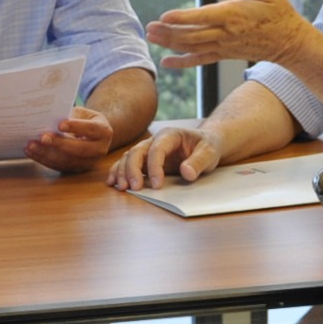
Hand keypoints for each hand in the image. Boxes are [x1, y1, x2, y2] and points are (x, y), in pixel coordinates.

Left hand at [26, 107, 113, 173]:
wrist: (95, 137)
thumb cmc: (86, 121)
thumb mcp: (84, 114)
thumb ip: (72, 115)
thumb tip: (50, 118)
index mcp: (103, 132)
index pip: (90, 129)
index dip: (76, 127)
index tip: (60, 124)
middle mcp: (99, 149)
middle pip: (79, 149)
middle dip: (59, 143)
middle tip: (42, 137)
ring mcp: (88, 162)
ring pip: (67, 160)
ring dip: (47, 153)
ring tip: (31, 145)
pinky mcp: (76, 169)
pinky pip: (59, 166)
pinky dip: (43, 159)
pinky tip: (32, 152)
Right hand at [106, 125, 222, 189]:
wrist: (205, 144)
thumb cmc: (208, 146)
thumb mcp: (210, 152)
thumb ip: (199, 162)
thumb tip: (187, 173)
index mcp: (170, 135)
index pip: (157, 149)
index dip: (155, 167)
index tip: (158, 186)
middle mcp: (155, 141)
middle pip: (137, 152)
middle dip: (133, 170)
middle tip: (135, 188)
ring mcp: (148, 150)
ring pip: (128, 157)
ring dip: (122, 172)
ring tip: (122, 187)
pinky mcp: (145, 160)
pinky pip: (127, 163)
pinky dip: (118, 172)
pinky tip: (113, 182)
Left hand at [145, 0, 312, 68]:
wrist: (289, 42)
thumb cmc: (277, 11)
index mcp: (234, 15)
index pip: (203, 17)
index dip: (183, 17)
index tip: (164, 16)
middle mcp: (226, 33)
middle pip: (192, 35)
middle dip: (169, 32)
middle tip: (148, 27)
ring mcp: (224, 46)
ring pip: (192, 47)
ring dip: (170, 43)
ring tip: (151, 36)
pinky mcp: (224, 54)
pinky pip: (200, 60)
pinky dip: (182, 62)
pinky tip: (166, 62)